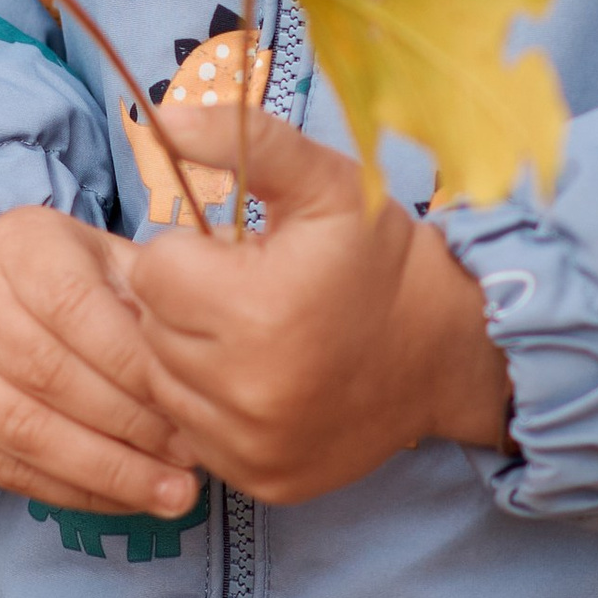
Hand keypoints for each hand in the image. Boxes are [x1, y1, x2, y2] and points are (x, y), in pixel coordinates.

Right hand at [0, 206, 199, 518]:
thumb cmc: (66, 279)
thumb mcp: (108, 262)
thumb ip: (152, 298)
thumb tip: (204, 358)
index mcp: (19, 246)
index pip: (74, 307)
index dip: (132, 364)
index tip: (190, 403)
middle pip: (47, 375)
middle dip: (129, 426)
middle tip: (191, 460)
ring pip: (23, 430)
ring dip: (106, 471)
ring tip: (171, 494)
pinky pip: (4, 468)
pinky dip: (72, 491)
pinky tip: (126, 499)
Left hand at [122, 107, 510, 504]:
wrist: (447, 348)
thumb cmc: (378, 257)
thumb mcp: (323, 181)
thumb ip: (243, 140)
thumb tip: (161, 117)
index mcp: (257, 310)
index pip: (153, 270)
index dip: (189, 254)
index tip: (238, 257)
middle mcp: (249, 391)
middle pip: (150, 330)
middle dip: (186, 305)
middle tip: (245, 295)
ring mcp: (254, 446)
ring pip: (162, 385)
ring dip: (190, 357)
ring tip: (250, 335)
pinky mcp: (261, 480)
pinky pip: (194, 435)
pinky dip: (213, 407)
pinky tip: (258, 380)